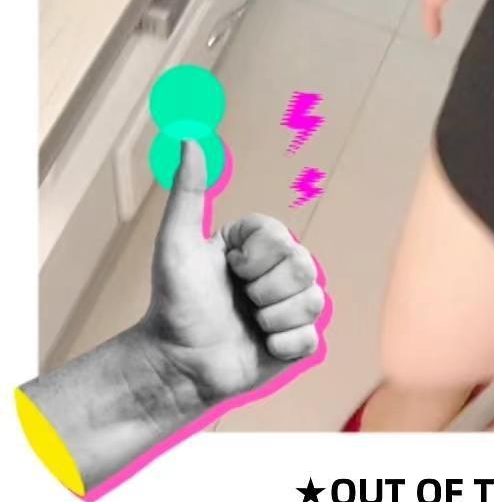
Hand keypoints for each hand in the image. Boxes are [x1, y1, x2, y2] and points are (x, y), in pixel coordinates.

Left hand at [143, 141, 323, 410]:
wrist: (177, 363)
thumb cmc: (173, 302)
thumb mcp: (177, 242)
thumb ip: (188, 190)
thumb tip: (189, 137)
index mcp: (259, 245)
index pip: (284, 239)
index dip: (255, 259)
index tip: (230, 268)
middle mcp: (279, 272)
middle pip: (304, 269)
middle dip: (263, 291)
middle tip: (239, 300)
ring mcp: (290, 307)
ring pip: (312, 303)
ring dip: (272, 319)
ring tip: (248, 324)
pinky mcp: (297, 343)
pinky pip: (311, 338)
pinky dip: (281, 346)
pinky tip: (260, 347)